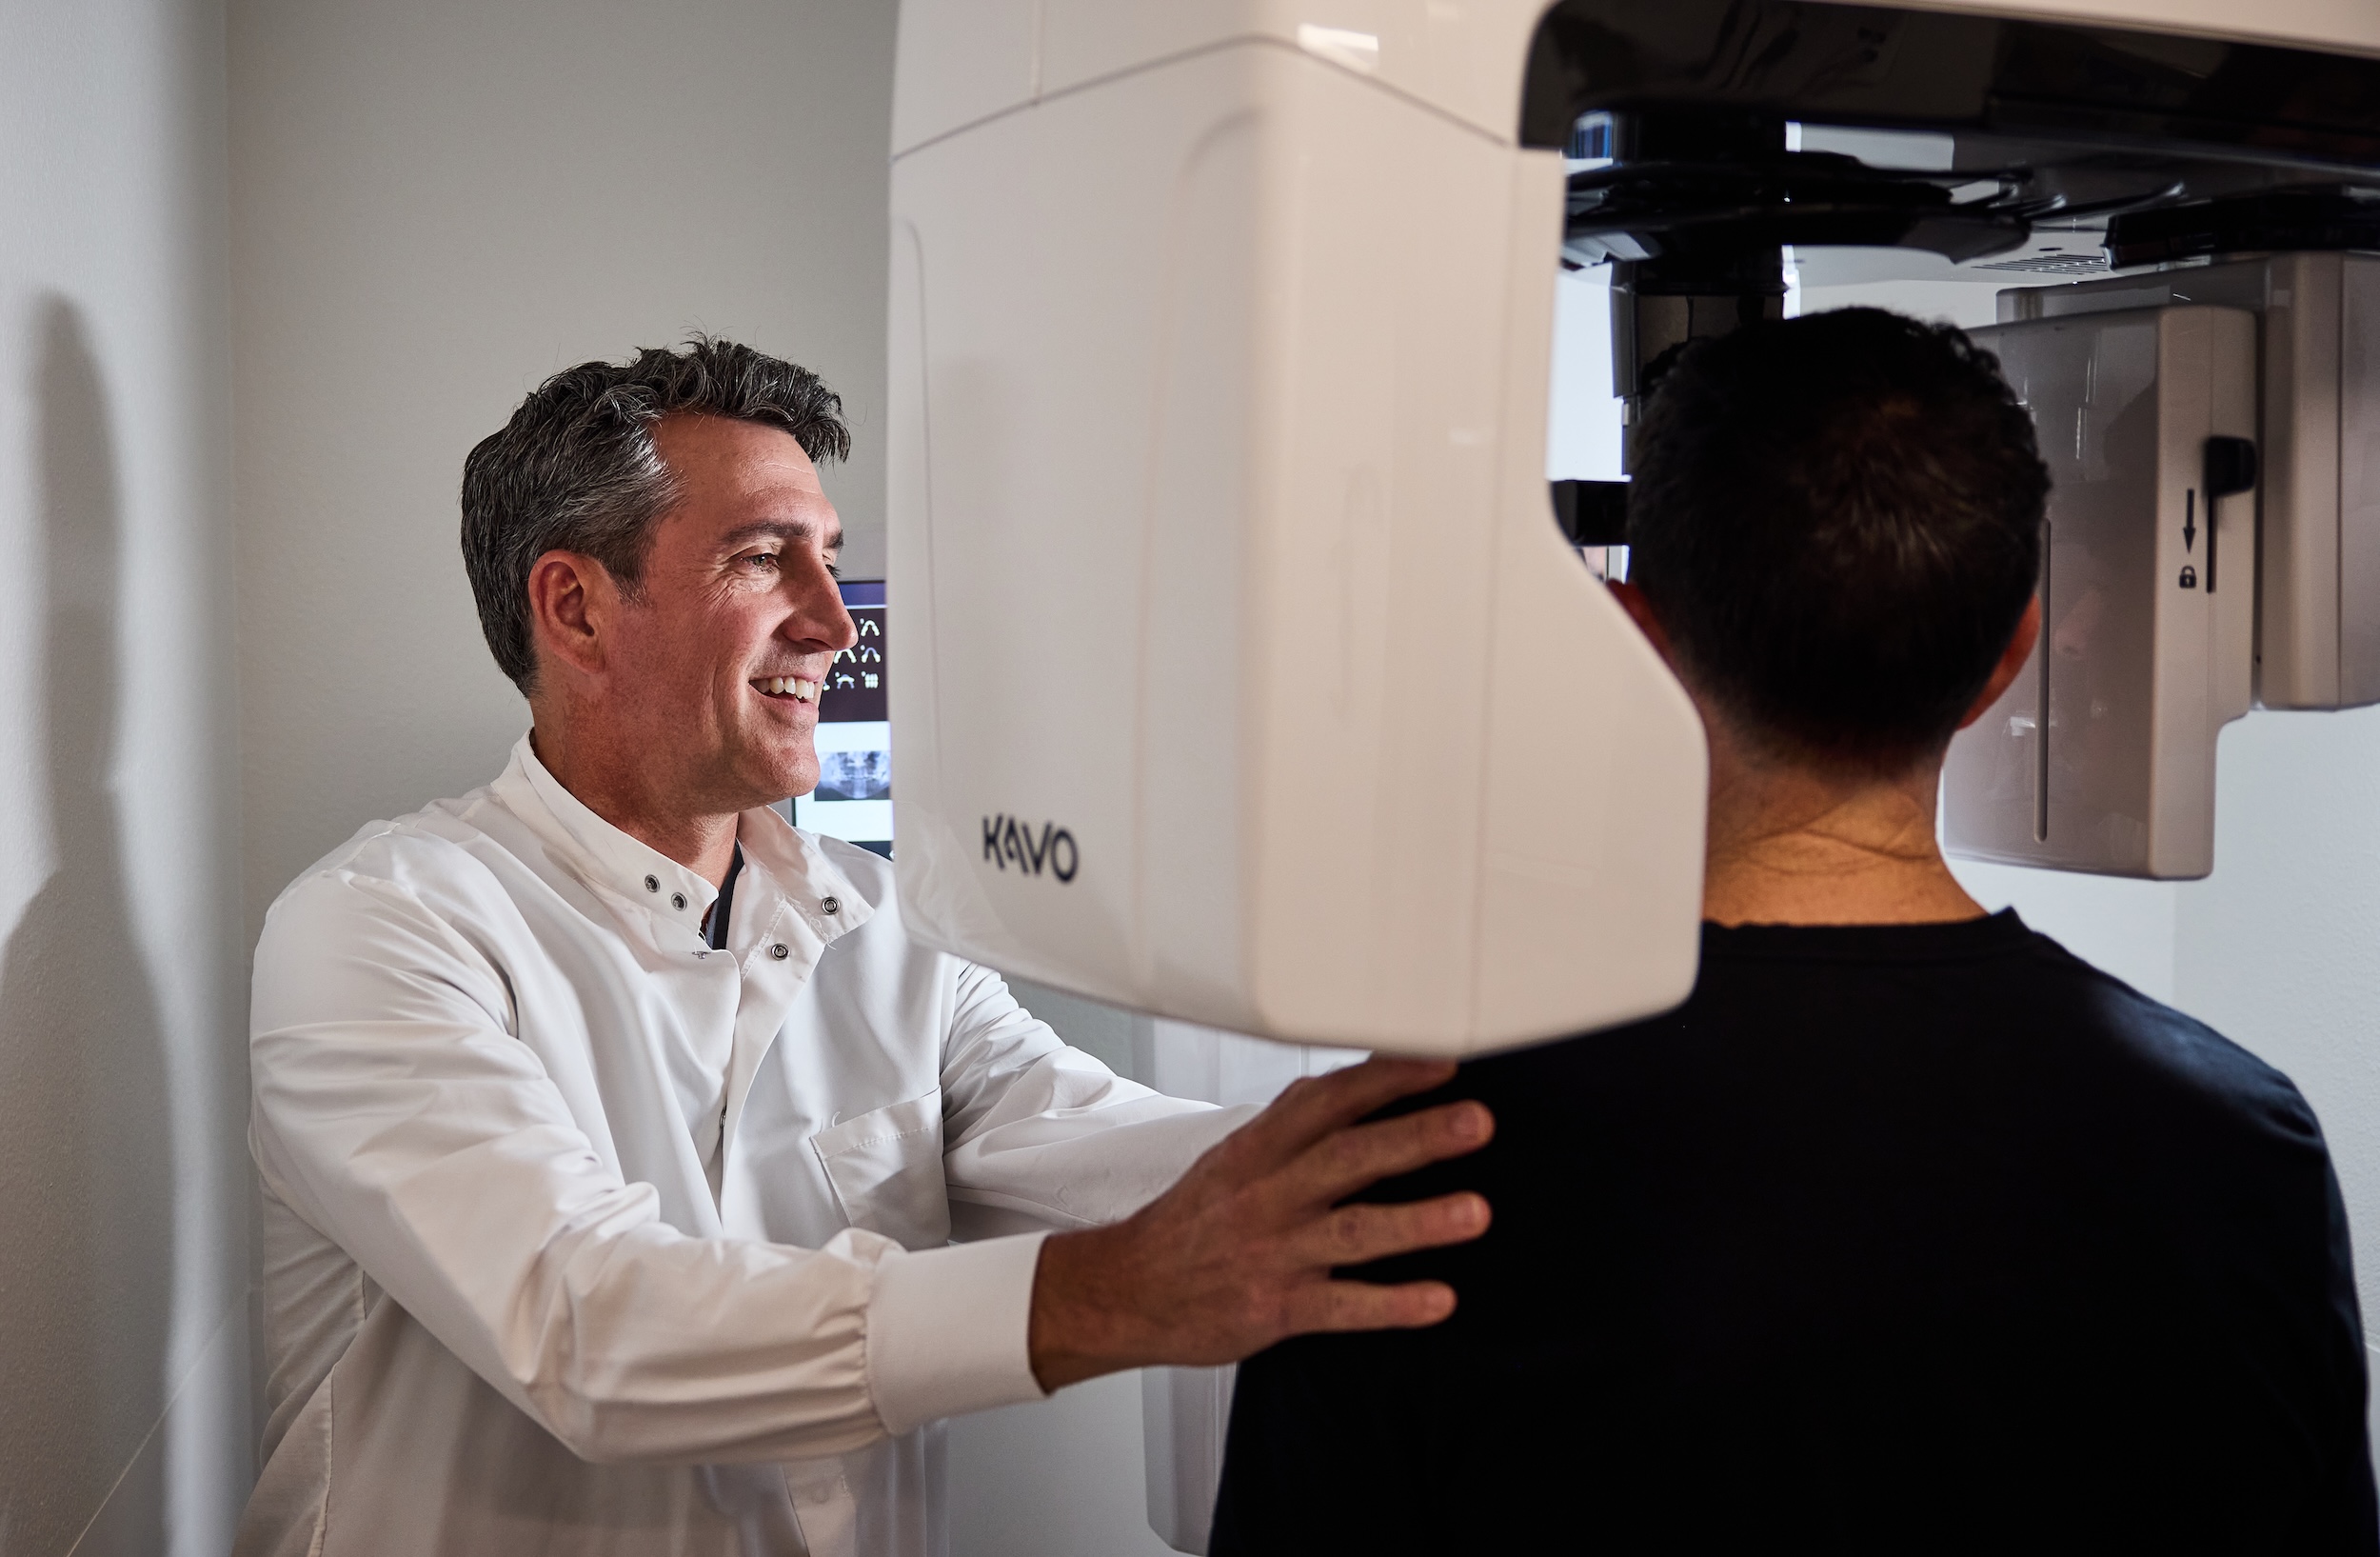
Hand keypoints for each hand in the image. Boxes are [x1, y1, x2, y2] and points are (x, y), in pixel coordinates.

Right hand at [1026, 1057, 1492, 1390]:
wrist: (1126, 1291)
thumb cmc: (1190, 1223)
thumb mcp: (1232, 1156)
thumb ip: (1294, 1124)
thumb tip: (1360, 1080)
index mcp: (1257, 1149)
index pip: (1326, 1100)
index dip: (1386, 1078)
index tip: (1441, 1061)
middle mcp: (1267, 1195)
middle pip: (1347, 1157)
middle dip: (1415, 1137)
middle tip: (1475, 1122)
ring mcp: (1272, 1252)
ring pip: (1351, 1231)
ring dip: (1417, 1221)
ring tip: (1475, 1213)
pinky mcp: (1274, 1308)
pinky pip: (1341, 1307)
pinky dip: (1391, 1304)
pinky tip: (1438, 1300)